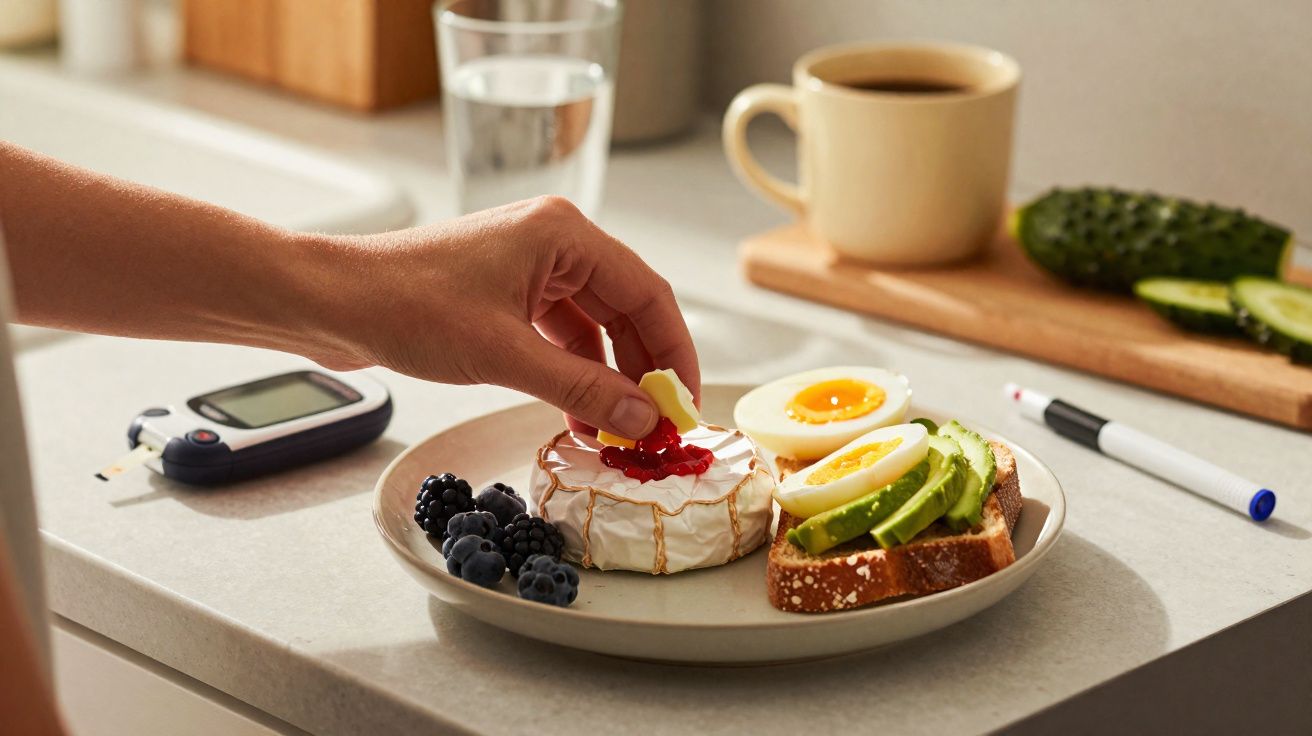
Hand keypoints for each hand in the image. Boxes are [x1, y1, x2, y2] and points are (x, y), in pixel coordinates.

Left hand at [312, 196, 698, 439]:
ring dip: (606, 377)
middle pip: (625, 309)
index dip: (673, 352)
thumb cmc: (405, 305)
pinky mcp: (504, 294)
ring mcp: (527, 267)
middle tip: (656, 425)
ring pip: (592, 326)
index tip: (684, 404)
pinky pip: (558, 335)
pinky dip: (572, 372)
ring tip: (616, 429)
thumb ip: (581, 387)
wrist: (330, 301)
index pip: (647, 293)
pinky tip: (576, 412)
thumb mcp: (504, 354)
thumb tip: (642, 417)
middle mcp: (552, 241)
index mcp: (563, 233)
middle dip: (642, 369)